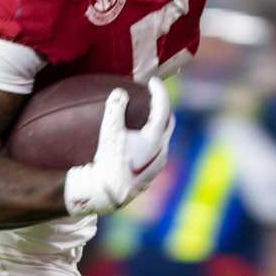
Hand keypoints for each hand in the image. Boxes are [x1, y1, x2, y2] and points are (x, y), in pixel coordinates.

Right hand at [63, 79, 173, 216]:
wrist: (107, 194)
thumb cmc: (107, 162)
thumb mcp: (109, 133)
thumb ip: (114, 109)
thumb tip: (119, 91)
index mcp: (155, 138)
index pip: (163, 108)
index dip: (159, 91)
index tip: (152, 81)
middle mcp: (161, 151)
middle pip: (168, 123)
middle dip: (162, 108)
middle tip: (152, 97)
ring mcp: (157, 165)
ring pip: (163, 139)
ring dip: (157, 126)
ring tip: (145, 119)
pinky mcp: (151, 175)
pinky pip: (156, 152)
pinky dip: (151, 141)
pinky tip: (137, 142)